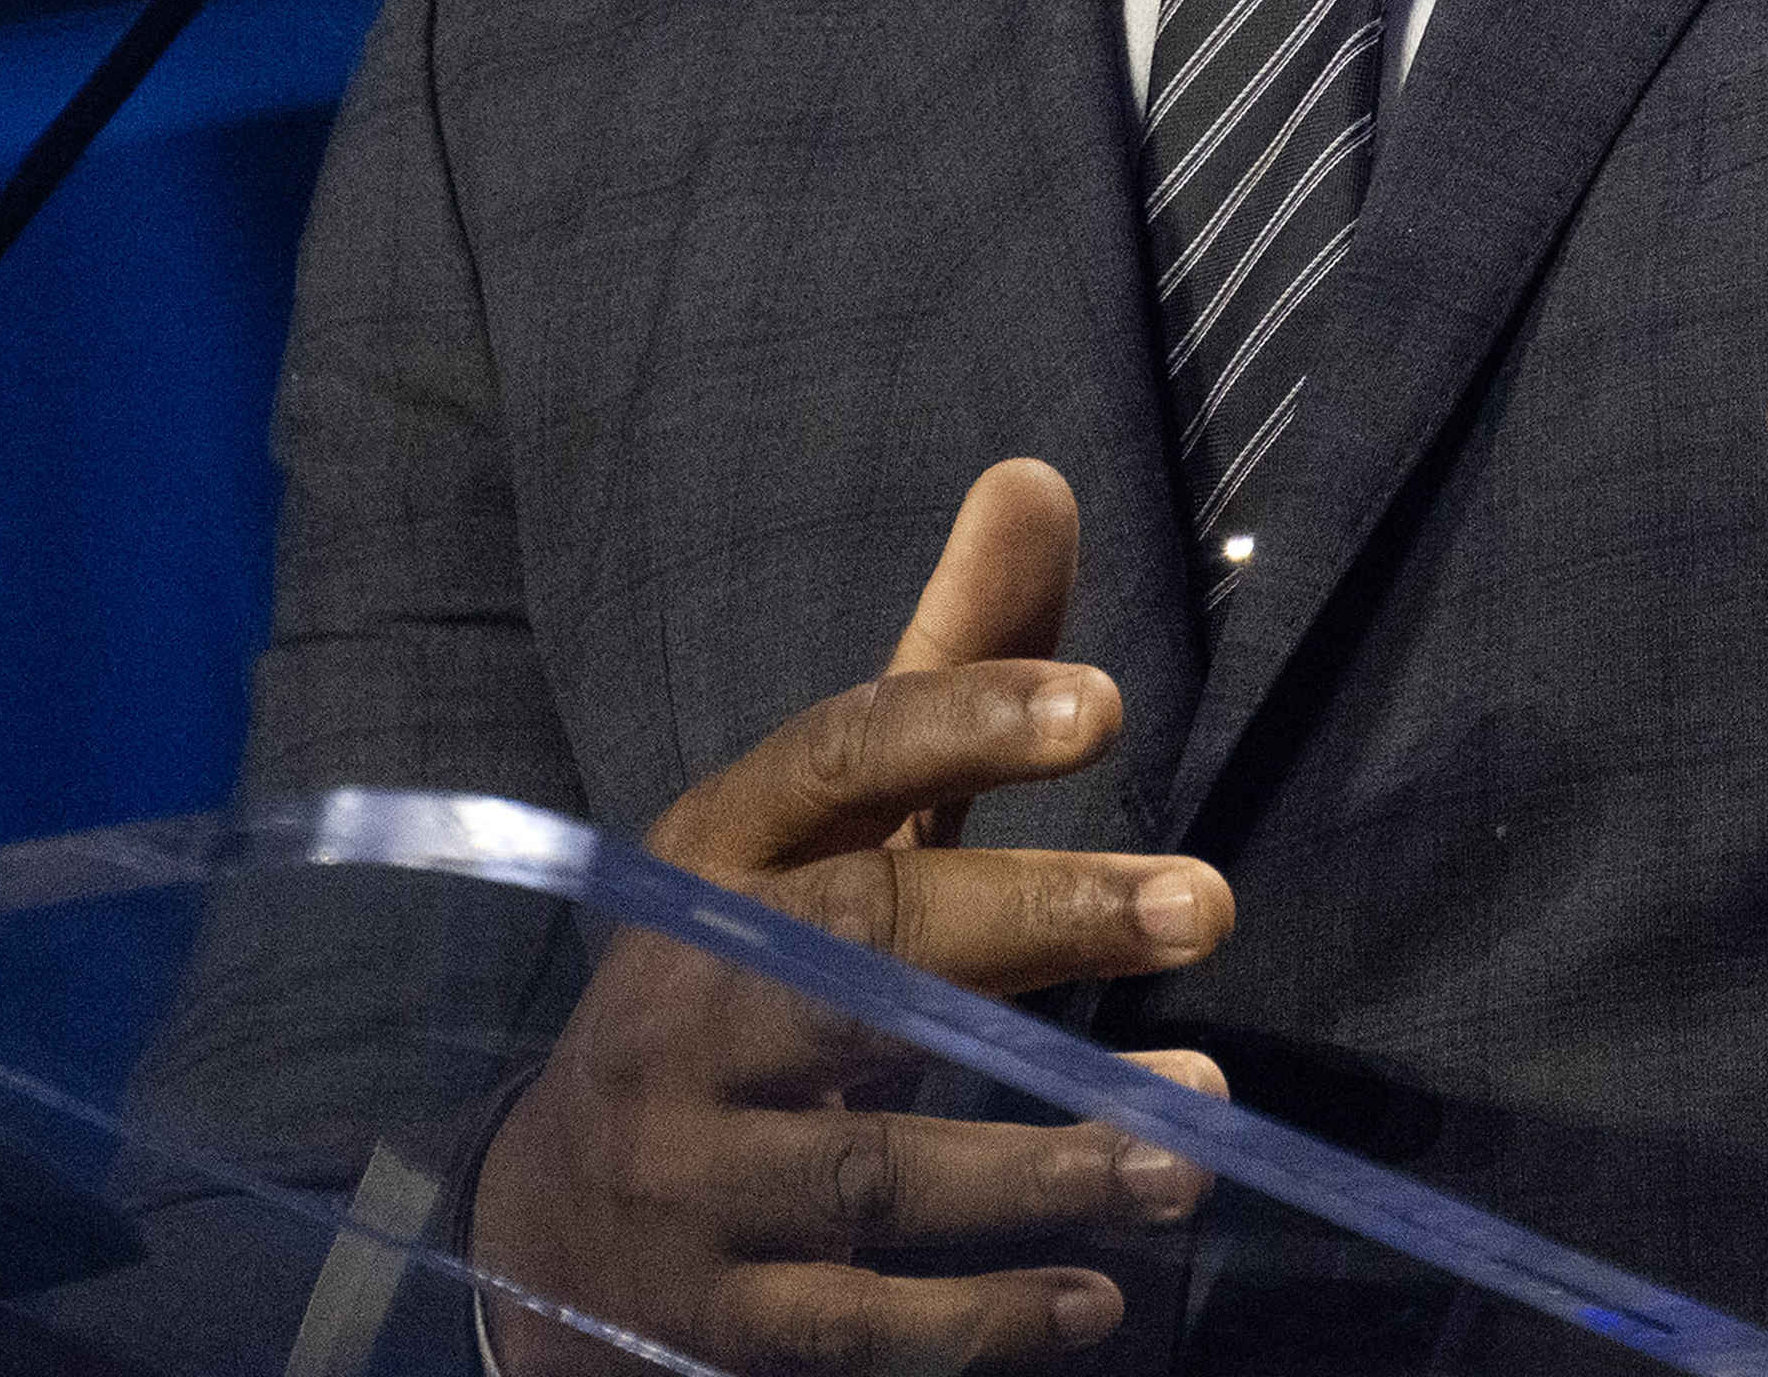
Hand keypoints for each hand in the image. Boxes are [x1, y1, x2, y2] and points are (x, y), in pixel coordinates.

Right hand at [469, 460, 1233, 1375]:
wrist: (557, 1217)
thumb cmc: (749, 975)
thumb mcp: (824, 827)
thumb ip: (943, 668)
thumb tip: (1039, 475)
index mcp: (713, 858)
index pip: (831, 762)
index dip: (960, 723)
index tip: (1104, 704)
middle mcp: (687, 1001)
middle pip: (862, 951)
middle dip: (1038, 922)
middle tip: (1209, 905)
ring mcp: (693, 1166)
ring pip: (874, 1160)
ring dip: (1046, 1150)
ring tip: (1200, 1132)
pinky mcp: (717, 1310)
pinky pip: (860, 1319)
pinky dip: (984, 1314)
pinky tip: (1102, 1294)